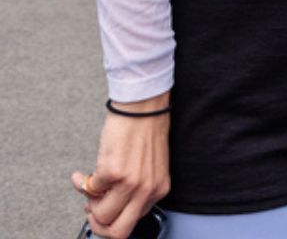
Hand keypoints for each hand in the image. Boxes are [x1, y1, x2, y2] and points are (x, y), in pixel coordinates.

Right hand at [74, 94, 170, 238]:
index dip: (113, 218)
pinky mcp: (112, 172)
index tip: (103, 209)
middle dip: (99, 226)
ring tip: (89, 187)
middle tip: (91, 210)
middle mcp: (147, 189)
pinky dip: (81, 183)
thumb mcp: (149, 167)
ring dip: (88, 204)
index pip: (134, 222)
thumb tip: (103, 205)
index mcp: (158, 189)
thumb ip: (133, 189)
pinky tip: (82, 174)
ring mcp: (130, 183)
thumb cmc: (145, 131)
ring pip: (101, 216)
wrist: (143, 108)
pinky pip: (89, 191)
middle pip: (119, 232)